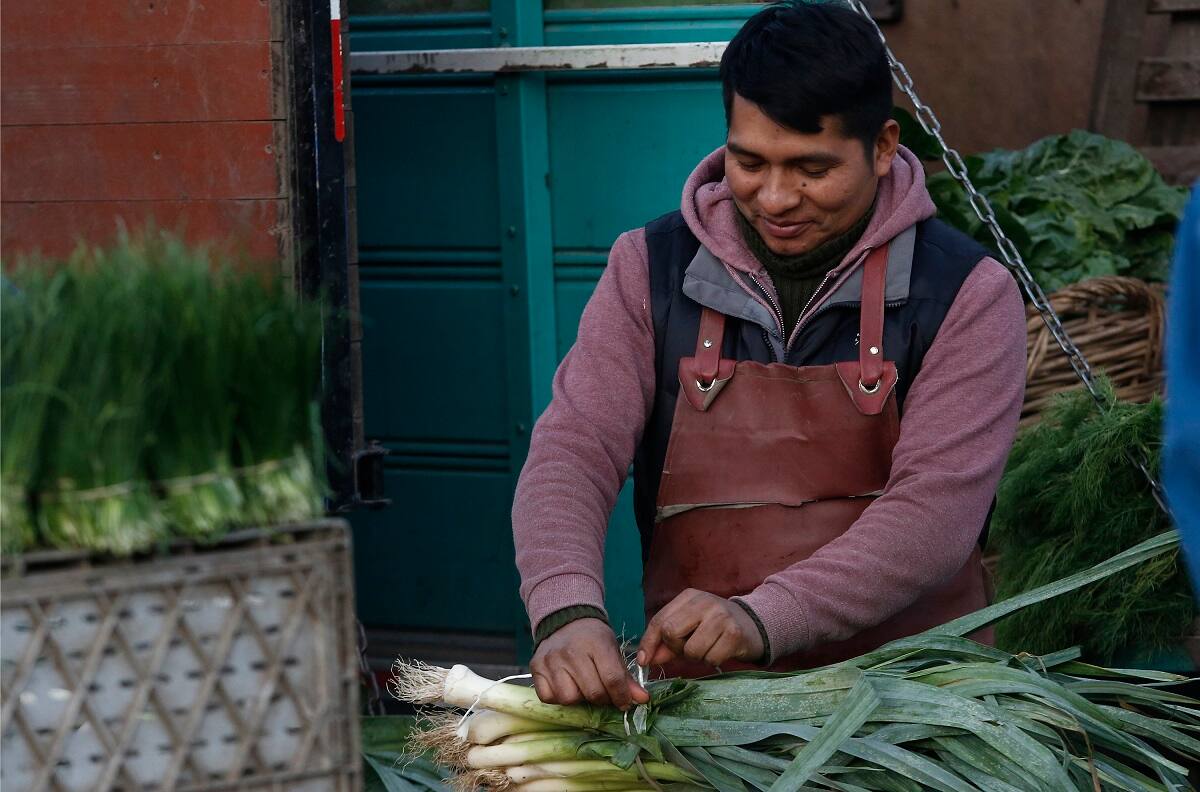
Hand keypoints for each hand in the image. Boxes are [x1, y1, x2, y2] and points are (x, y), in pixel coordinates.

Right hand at [529, 618, 649, 709]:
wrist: (565, 619)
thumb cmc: (593, 637)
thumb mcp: (613, 650)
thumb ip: (626, 677)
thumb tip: (642, 700)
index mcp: (596, 644)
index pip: (612, 679)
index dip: (622, 696)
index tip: (625, 702)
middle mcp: (572, 651)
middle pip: (592, 692)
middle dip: (603, 700)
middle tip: (604, 695)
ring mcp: (551, 660)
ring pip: (569, 699)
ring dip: (579, 700)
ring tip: (583, 689)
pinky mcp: (536, 667)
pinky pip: (548, 697)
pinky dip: (558, 698)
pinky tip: (566, 686)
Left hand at [636, 589, 764, 668]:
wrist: (753, 625)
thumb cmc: (714, 627)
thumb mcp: (689, 627)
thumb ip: (667, 642)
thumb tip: (646, 659)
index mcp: (688, 597)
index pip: (659, 620)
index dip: (649, 643)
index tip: (644, 661)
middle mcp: (704, 602)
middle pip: (671, 632)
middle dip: (676, 648)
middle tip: (688, 649)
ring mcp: (720, 616)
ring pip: (691, 650)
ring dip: (697, 657)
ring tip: (708, 647)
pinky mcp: (734, 633)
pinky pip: (711, 658)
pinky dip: (712, 660)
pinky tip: (720, 650)